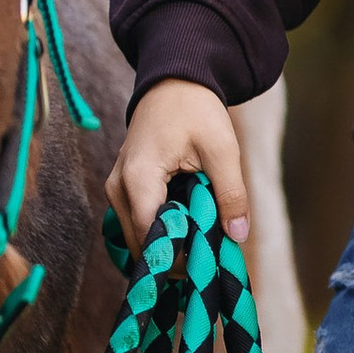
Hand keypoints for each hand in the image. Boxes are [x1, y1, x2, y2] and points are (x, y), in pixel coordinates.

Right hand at [107, 78, 248, 251]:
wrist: (173, 83)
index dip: (175, 257)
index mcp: (139, 176)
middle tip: (206, 264)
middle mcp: (117, 186)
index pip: (149, 234)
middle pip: (140, 241)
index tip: (203, 269)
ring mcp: (116, 188)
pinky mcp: (122, 189)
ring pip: (137, 235)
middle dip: (172, 256)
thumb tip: (238, 236)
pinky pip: (137, 223)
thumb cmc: (196, 110)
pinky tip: (187, 232)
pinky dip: (160, 232)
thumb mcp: (222, 149)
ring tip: (199, 248)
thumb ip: (231, 193)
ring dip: (167, 245)